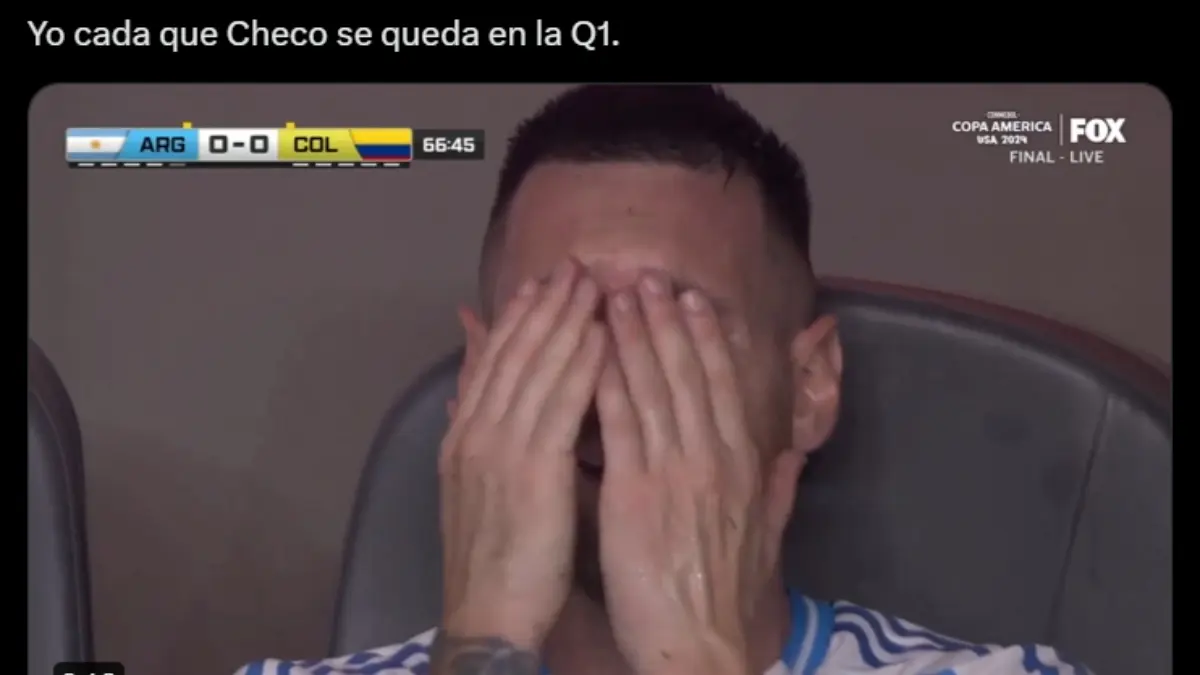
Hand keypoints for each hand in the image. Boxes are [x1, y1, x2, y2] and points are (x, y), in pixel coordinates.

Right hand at [436, 260, 604, 660]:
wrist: (485, 612)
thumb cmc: (492, 557)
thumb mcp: (478, 486)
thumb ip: (483, 428)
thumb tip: (480, 392)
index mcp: (464, 434)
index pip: (493, 361)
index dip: (518, 318)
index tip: (542, 283)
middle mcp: (477, 430)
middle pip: (515, 352)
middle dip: (546, 306)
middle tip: (574, 265)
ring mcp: (500, 447)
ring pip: (537, 368)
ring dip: (567, 320)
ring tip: (593, 283)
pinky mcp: (531, 469)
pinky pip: (561, 404)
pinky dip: (581, 365)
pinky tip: (602, 336)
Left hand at [596, 276, 803, 674]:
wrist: (698, 646)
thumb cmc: (726, 601)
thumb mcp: (768, 541)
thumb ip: (778, 493)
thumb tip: (791, 457)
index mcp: (742, 466)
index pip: (722, 387)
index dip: (705, 339)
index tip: (692, 301)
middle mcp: (711, 458)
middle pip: (687, 374)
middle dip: (666, 320)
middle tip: (647, 276)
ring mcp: (673, 472)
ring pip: (652, 389)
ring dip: (634, 336)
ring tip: (618, 294)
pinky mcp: (634, 494)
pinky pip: (619, 426)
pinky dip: (606, 383)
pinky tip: (592, 352)